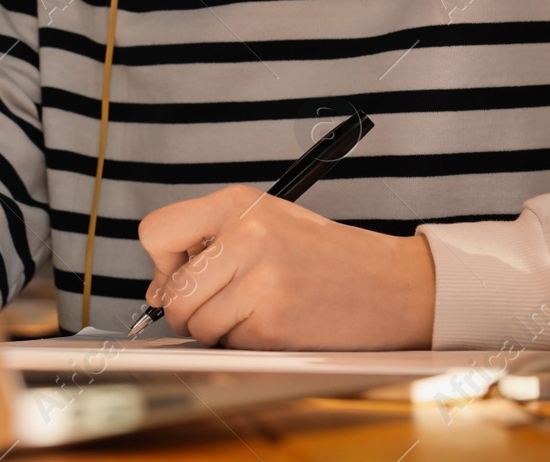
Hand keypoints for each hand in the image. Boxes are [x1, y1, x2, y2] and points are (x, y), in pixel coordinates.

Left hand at [138, 184, 434, 349]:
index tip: (181, 273)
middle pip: (172, 292)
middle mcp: (244, 235)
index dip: (161, 263)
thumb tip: (157, 290)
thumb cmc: (328, 258)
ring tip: (255, 312)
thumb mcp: (266, 225)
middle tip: (223, 305)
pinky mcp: (271, 322)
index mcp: (238, 204)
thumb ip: (209, 245)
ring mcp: (258, 279)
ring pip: (195, 325)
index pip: (155, 232)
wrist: (394, 285)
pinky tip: (276, 323)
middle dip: (188, 310)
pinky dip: (245, 344)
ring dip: (217, 331)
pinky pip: (228, 345)